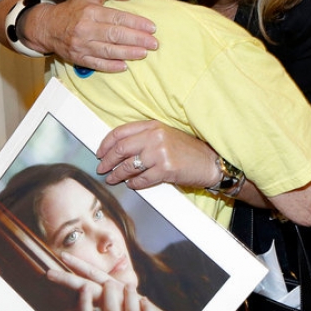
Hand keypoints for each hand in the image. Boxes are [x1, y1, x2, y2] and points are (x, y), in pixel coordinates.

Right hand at [23, 0, 157, 71]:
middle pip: (116, 36)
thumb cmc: (72, 10)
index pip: (117, 18)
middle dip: (137, 39)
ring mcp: (82, 46)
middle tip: (154, 43)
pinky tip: (125, 66)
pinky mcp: (78, 58)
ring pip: (109, 51)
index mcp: (90, 12)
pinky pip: (97, 64)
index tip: (151, 27)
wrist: (47, 27)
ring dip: (128, 53)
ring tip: (144, 53)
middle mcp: (86, 29)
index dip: (136, 23)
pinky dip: (111, 66)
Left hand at [96, 120, 220, 190]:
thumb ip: (144, 138)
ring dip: (117, 175)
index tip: (100, 152)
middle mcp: (155, 137)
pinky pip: (141, 179)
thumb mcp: (165, 135)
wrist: (209, 162)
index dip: (106, 144)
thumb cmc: (188, 150)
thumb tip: (120, 150)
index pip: (121, 132)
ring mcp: (160, 153)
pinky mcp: (165, 169)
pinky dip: (133, 183)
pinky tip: (131, 184)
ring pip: (128, 166)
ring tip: (112, 179)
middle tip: (102, 169)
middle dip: (107, 161)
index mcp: (153, 126)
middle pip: (121, 149)